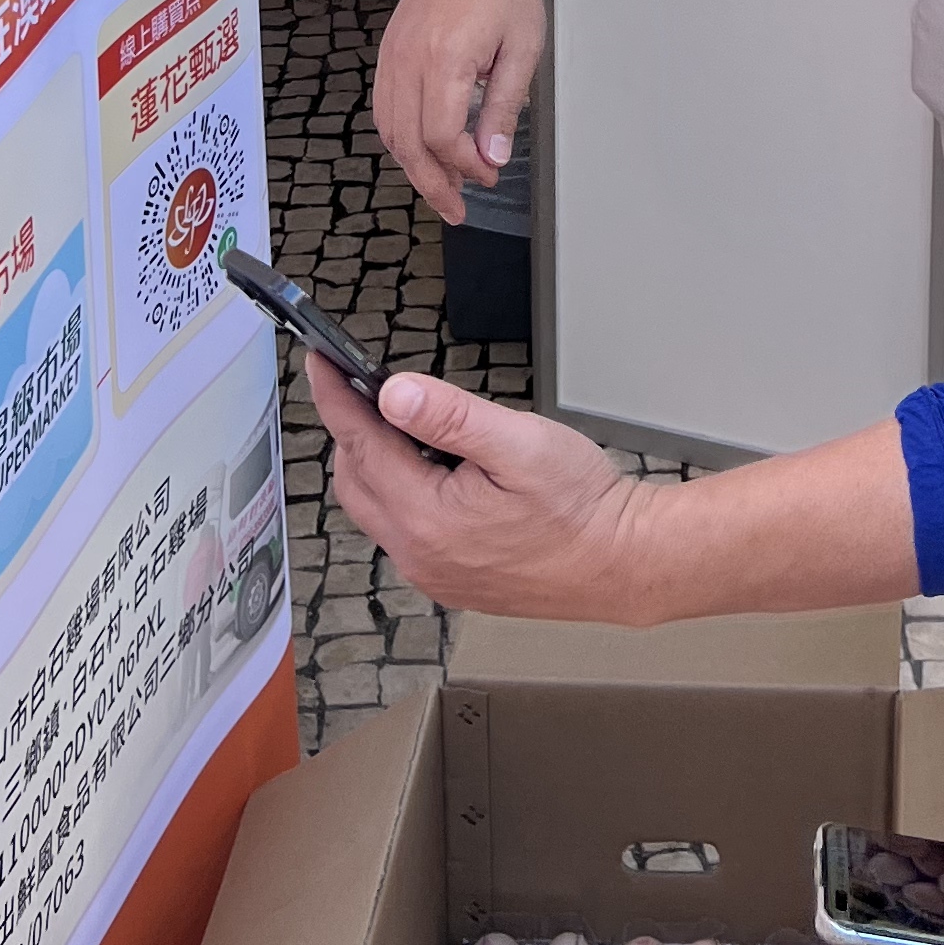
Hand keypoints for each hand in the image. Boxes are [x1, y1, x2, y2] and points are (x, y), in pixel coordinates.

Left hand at [313, 357, 658, 621]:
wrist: (621, 563)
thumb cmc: (581, 507)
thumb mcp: (519, 442)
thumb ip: (451, 417)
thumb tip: (394, 394)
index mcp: (427, 517)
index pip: (361, 445)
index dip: (337, 398)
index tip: (322, 364)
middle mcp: (419, 553)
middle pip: (356, 481)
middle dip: (352, 431)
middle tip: (362, 389)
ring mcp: (433, 572)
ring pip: (376, 510)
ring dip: (376, 465)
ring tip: (403, 427)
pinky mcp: (451, 580)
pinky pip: (402, 533)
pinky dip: (400, 495)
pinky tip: (434, 475)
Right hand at [372, 0, 545, 219]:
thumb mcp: (522, 49)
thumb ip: (505, 106)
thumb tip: (494, 155)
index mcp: (446, 56)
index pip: (442, 136)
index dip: (465, 166)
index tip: (489, 174)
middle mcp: (411, 58)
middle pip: (408, 143)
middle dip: (433, 184)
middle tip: (457, 207)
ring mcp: (393, 54)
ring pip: (390, 130)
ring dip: (414, 165)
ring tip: (442, 185)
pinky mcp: (388, 52)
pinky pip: (384, 108)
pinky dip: (400, 137)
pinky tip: (424, 150)